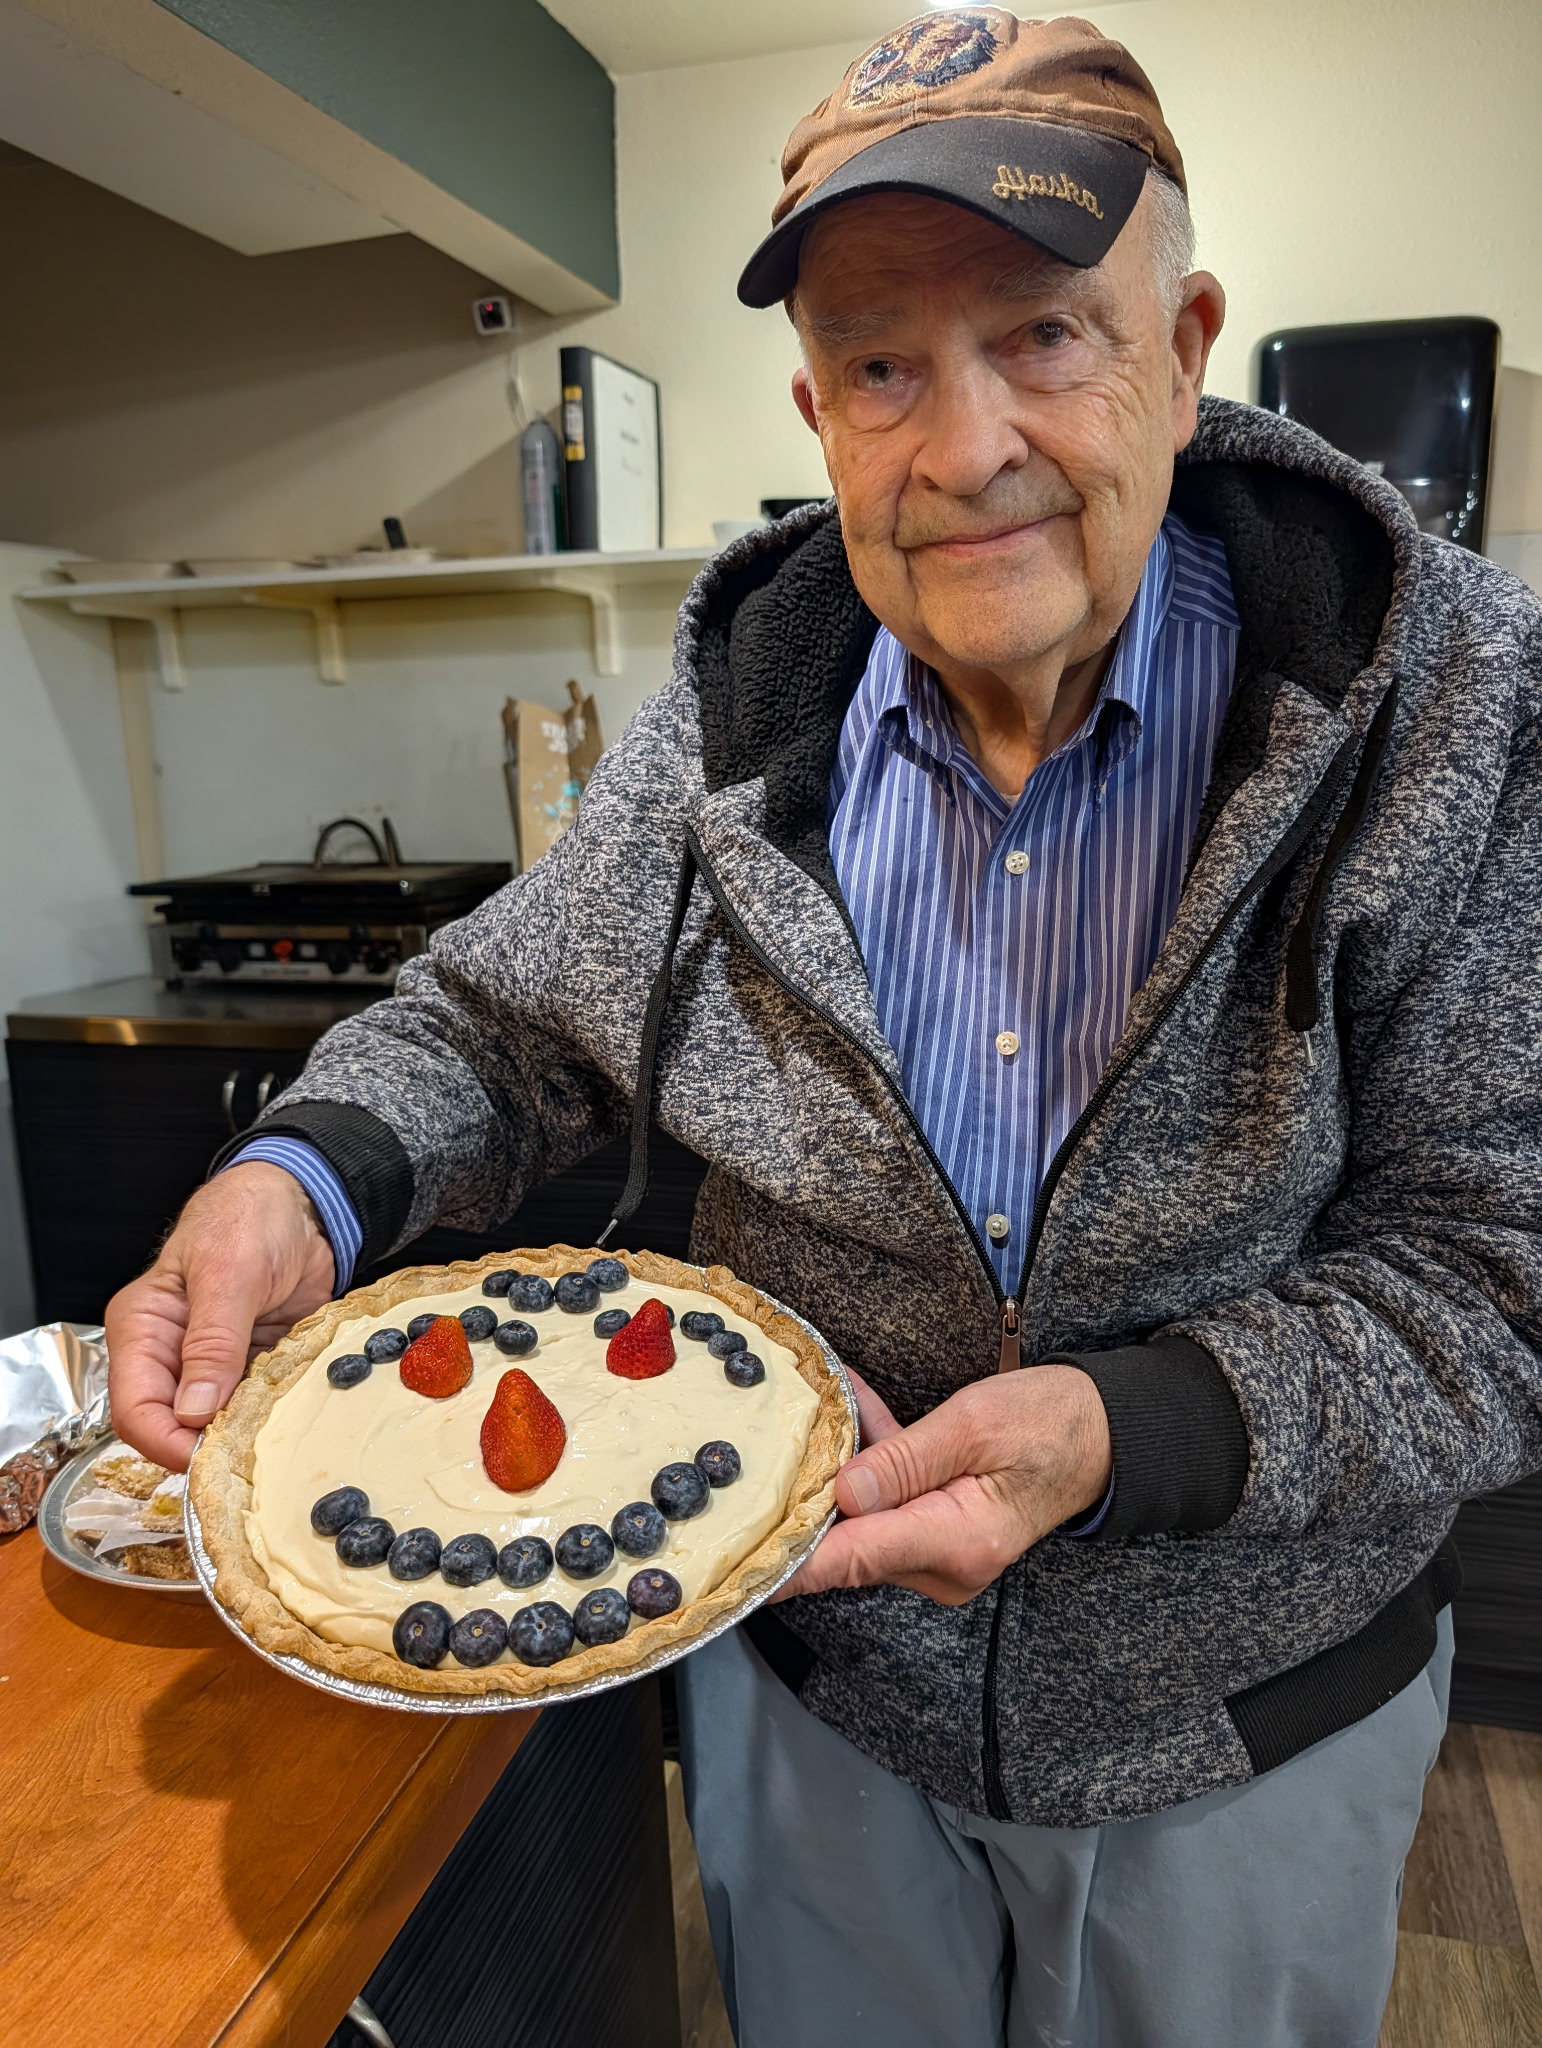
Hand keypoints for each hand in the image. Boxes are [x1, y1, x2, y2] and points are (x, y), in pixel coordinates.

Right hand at [105, 1164, 335, 1470]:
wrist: (302, 1203)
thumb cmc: (249, 1218)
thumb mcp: (230, 1273)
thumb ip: (213, 1341)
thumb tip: (194, 1410)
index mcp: (144, 1329)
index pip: (135, 1409)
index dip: (166, 1442)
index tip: (206, 1458)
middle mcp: (171, 1353)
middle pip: (173, 1427)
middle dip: (208, 1445)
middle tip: (248, 1455)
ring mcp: (213, 1364)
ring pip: (218, 1424)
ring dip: (245, 1433)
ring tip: (275, 1436)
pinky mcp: (252, 1366)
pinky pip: (257, 1407)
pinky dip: (273, 1415)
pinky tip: (293, 1416)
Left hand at [774, 1363, 1111, 1606]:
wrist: (1104, 1433)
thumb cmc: (1050, 1424)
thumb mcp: (973, 1426)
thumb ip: (904, 1460)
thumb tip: (842, 1491)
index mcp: (955, 1543)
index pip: (848, 1559)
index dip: (785, 1563)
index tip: (734, 1563)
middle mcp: (944, 1564)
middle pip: (847, 1540)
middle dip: (806, 1493)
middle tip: (762, 1449)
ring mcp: (941, 1556)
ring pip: (862, 1518)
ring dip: (839, 1467)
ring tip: (816, 1405)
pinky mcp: (939, 1535)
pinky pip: (887, 1505)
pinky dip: (869, 1466)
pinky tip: (852, 1413)